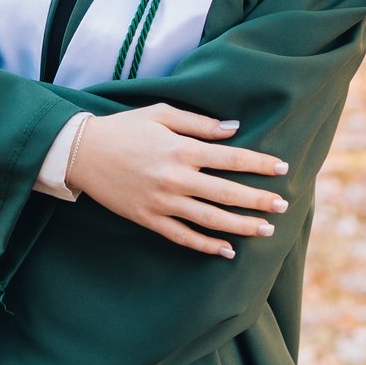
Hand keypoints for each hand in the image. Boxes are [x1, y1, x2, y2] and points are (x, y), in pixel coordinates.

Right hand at [67, 103, 290, 258]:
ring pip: (210, 219)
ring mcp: (162, 202)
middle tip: (283, 206)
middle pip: (226, 193)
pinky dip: (206, 245)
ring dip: (240, 226)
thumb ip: (199, 123)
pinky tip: (226, 250)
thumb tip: (234, 130)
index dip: (259, 164)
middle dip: (258, 200)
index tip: (282, 168)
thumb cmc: (125, 128)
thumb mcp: (162, 114)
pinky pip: (183, 237)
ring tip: (265, 230)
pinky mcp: (149, 219)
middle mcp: (175, 179)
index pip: (230, 159)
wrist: (82, 153)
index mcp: (181, 150)